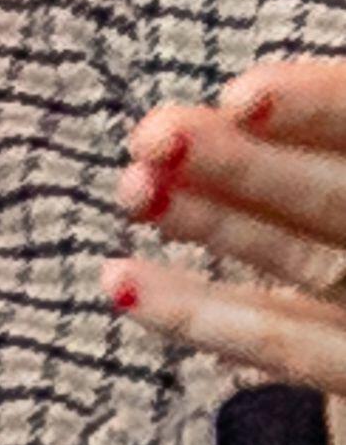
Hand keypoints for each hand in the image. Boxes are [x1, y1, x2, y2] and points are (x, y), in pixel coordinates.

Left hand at [117, 63, 345, 444]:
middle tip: (154, 136)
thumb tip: (231, 105)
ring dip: (216, 223)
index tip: (239, 96)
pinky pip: (296, 349)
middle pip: (344, 198)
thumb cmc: (341, 206)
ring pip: (316, 261)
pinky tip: (121, 282)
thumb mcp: (334, 164)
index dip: (322, 105)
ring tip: (130, 188)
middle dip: (252, 166)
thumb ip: (323, 127)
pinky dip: (205, 316)